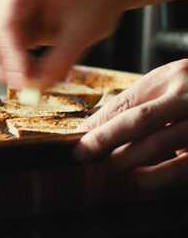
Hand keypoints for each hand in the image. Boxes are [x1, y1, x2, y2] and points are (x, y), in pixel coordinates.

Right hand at [0, 0, 124, 88]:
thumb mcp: (83, 31)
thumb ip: (59, 61)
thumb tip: (36, 87)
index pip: (6, 23)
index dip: (10, 56)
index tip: (21, 82)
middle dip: (3, 63)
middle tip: (23, 86)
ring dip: (5, 62)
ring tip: (32, 76)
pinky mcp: (3, 12)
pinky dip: (11, 57)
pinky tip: (32, 63)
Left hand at [75, 59, 187, 188]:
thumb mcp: (173, 82)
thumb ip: (142, 101)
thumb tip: (96, 125)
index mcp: (176, 75)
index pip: (129, 101)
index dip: (100, 122)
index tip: (78, 137)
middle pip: (140, 119)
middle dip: (105, 139)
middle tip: (82, 154)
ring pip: (161, 142)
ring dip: (128, 158)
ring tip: (110, 165)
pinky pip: (184, 165)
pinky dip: (159, 175)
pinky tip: (140, 179)